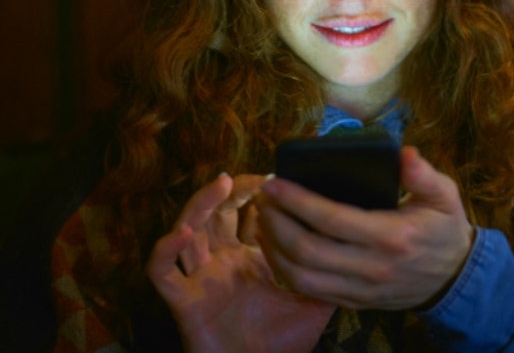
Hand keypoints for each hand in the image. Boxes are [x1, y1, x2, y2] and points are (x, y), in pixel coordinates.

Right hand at [147, 173, 335, 351]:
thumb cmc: (281, 344)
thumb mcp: (313, 302)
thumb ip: (328, 272)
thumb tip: (352, 244)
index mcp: (247, 259)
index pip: (245, 215)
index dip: (256, 194)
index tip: (277, 178)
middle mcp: (220, 262)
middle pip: (214, 213)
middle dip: (229, 190)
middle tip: (251, 177)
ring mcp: (199, 278)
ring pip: (186, 229)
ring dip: (199, 204)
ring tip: (221, 185)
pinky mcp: (183, 300)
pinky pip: (162, 271)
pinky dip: (165, 250)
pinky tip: (183, 233)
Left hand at [255, 146, 474, 309]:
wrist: (455, 278)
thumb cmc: (444, 230)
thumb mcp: (444, 195)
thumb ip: (423, 174)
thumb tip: (403, 153)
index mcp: (392, 236)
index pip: (331, 219)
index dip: (297, 201)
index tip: (274, 183)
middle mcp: (372, 267)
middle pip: (307, 251)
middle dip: (276, 222)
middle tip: (263, 199)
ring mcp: (361, 289)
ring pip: (301, 277)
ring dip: (273, 249)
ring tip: (264, 220)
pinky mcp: (354, 302)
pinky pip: (309, 291)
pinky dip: (284, 270)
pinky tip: (276, 247)